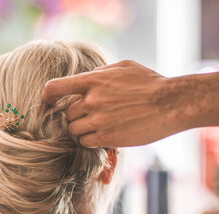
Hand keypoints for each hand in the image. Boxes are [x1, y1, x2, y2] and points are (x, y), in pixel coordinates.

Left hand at [41, 60, 181, 147]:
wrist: (171, 104)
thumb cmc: (149, 83)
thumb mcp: (123, 67)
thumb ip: (99, 72)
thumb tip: (84, 79)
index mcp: (93, 80)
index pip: (55, 88)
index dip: (47, 96)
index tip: (48, 101)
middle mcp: (92, 100)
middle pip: (66, 114)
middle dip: (75, 116)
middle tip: (88, 116)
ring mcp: (98, 121)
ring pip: (73, 130)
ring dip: (81, 130)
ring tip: (96, 126)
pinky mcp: (107, 138)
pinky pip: (85, 142)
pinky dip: (90, 140)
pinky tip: (102, 135)